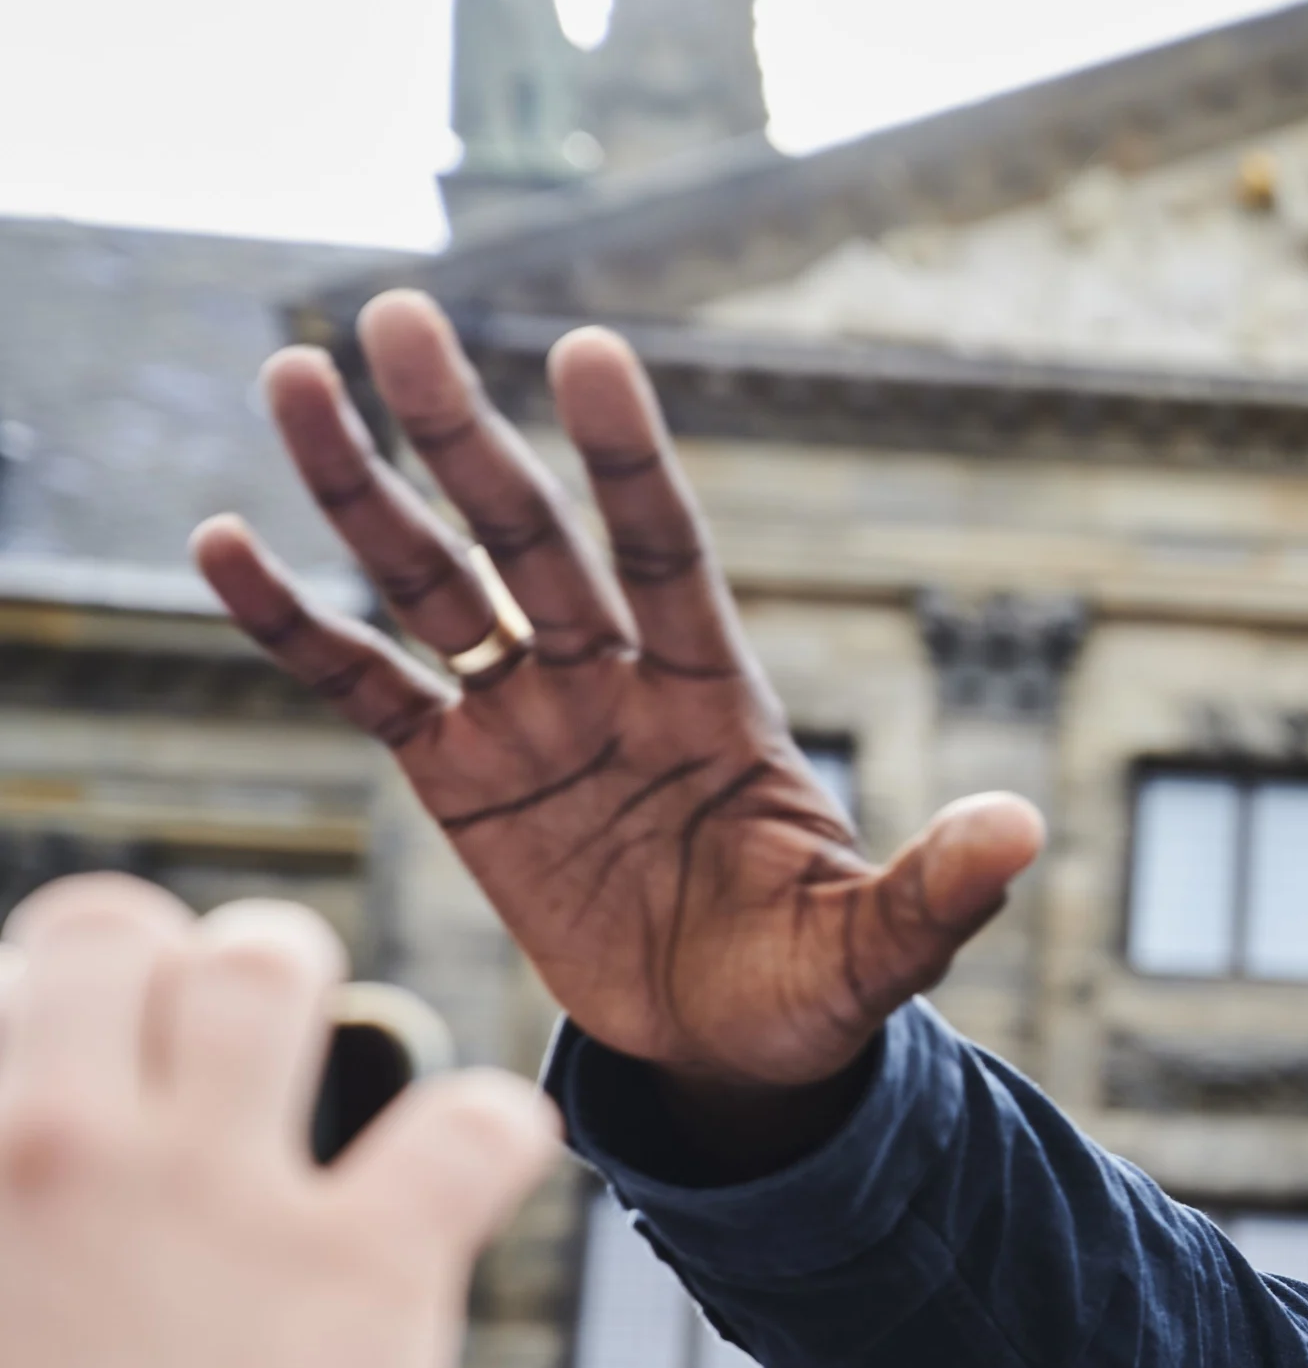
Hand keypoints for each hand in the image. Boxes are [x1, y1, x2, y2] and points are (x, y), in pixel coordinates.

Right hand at [0, 875, 557, 1367]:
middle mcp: (42, 1144)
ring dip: (323, 999)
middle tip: (227, 1047)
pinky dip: (492, 1133)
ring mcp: (207, 1196)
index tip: (97, 1085)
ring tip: (348, 1065)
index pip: (2, 990)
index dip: (57, 1016)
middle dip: (185, 967)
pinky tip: (476, 1180)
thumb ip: (16, 1273)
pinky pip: (474, 1119)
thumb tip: (57, 1282)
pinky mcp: (363, 1269)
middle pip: (119, 930)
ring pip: (273, 965)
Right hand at [190, 290, 1041, 1123]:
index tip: (591, 354)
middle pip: (527, 536)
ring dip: (361, 487)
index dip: (627, 460)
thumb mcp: (878, 948)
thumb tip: (1027, 827)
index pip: (667, 551)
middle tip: (399, 315)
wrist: (730, 1052)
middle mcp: (614, 684)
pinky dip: (295, 623)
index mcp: (716, 698)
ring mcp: (530, 723)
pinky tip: (221, 544)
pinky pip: (366, 687)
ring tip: (293, 376)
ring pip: (432, 584)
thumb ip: (938, 887)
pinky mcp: (460, 782)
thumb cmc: (813, 986)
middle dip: (466, 432)